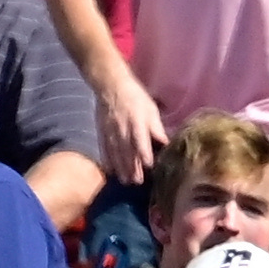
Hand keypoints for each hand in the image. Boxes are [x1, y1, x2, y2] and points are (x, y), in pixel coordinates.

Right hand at [92, 66, 168, 187]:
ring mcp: (110, 131)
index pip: (140, 140)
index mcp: (137, 122)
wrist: (110, 85)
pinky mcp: (102, 132)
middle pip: (127, 151)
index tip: (149, 166)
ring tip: (125, 181)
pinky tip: (111, 171)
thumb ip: (156, 128)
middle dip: (132, 167)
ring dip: (120, 168)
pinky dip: (107, 160)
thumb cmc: (136, 98)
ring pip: (116, 152)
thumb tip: (166, 143)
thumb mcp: (151, 109)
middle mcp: (123, 128)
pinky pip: (104, 148)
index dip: (144, 153)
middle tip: (137, 182)